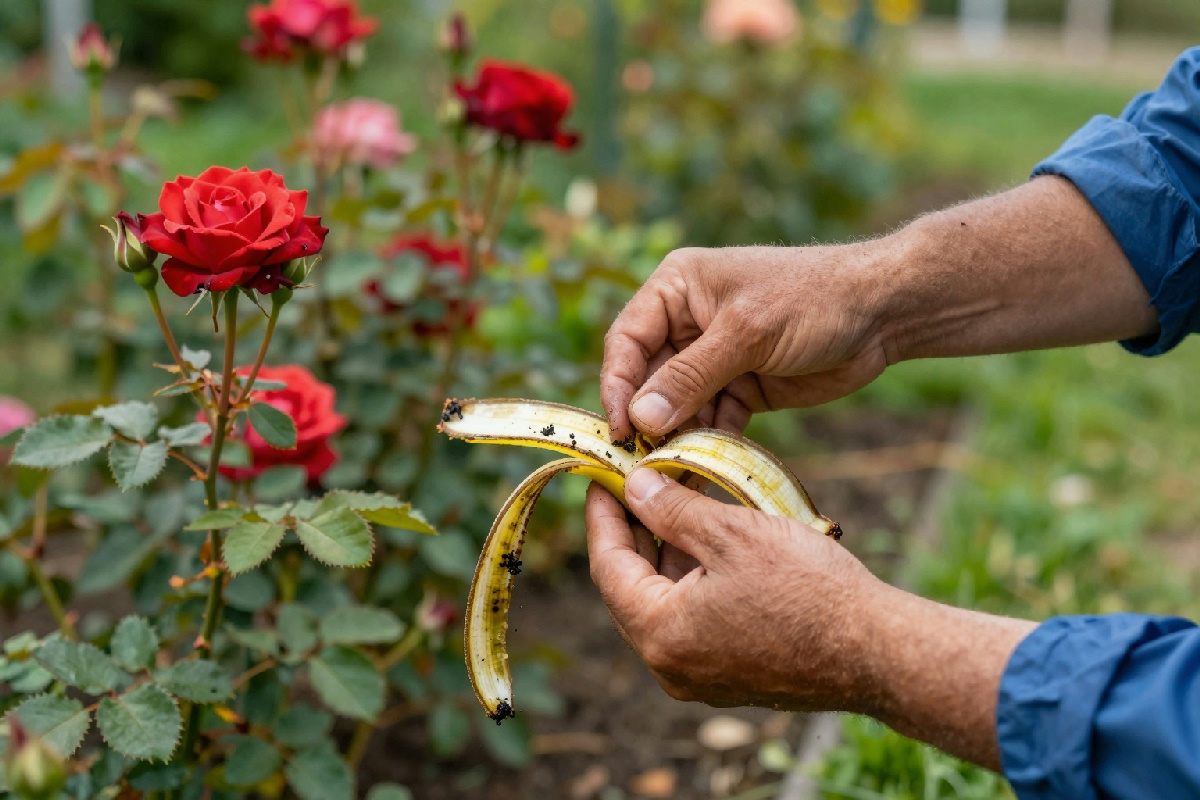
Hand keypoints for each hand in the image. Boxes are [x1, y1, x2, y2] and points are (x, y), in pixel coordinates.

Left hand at [585, 468, 882, 711]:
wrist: (879, 650)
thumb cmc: (809, 590)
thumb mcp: (732, 534)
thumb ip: (672, 510)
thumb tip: (634, 485)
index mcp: (661, 635)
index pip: (608, 567)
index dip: (603, 517)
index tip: (602, 479)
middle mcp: (672, 666)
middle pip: (632, 588)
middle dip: (635, 533)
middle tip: (638, 483)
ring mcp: (703, 677)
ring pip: (666, 603)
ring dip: (668, 554)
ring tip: (679, 499)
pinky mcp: (732, 676)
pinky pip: (695, 621)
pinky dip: (695, 580)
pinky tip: (711, 539)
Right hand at [601, 244, 891, 440]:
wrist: (883, 312)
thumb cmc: (813, 299)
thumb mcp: (747, 333)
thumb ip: (691, 377)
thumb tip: (640, 419)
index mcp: (677, 289)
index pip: (627, 340)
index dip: (617, 385)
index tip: (618, 429)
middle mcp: (688, 323)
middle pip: (648, 379)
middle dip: (648, 419)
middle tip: (642, 462)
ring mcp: (714, 358)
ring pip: (679, 407)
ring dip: (678, 438)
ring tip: (674, 472)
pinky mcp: (741, 387)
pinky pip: (712, 421)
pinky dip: (709, 444)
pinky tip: (705, 469)